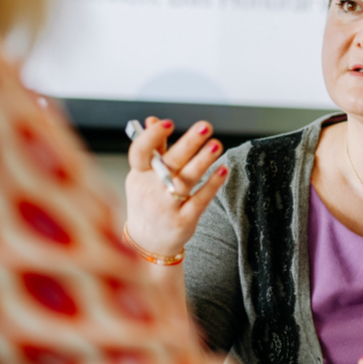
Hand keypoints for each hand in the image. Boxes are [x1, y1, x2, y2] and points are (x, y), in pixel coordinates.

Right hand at [125, 117, 228, 257]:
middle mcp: (150, 190)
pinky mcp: (183, 221)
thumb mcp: (144, 176)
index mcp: (139, 175)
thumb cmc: (147, 202)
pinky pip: (199, 201)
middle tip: (205, 126)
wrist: (147, 243)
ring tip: (217, 145)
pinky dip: (211, 186)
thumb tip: (153, 119)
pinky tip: (223, 171)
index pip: (140, 153)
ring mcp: (166, 207)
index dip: (152, 137)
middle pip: (169, 163)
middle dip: (188, 144)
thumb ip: (153, 149)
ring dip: (202, 162)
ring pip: (185, 181)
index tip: (169, 123)